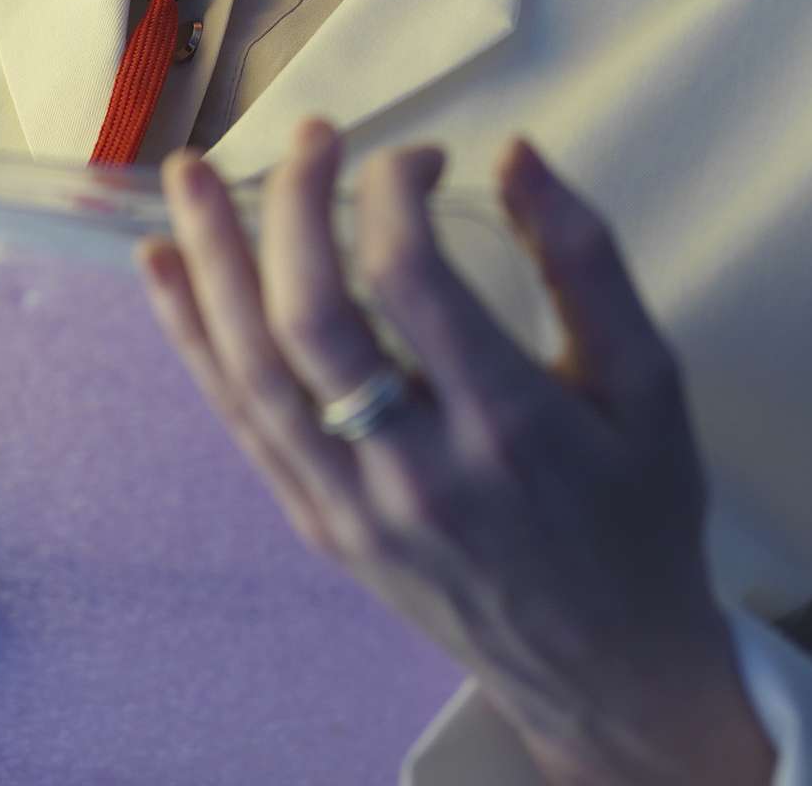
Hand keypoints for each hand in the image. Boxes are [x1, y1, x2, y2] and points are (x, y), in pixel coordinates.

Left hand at [136, 118, 775, 785]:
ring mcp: (354, 505)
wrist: (608, 674)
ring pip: (252, 366)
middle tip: (310, 136)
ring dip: (210, 259)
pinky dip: (193, 336)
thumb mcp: (649, 384)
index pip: (409, 276)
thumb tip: (514, 153)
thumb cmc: (638, 516)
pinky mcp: (320, 525)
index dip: (394, 189)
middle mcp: (416, 469)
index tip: (419, 158)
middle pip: (312, 316)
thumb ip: (585, 260)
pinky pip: (239, 418)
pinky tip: (162, 269)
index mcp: (510, 425)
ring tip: (185, 176)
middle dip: (292, 205)